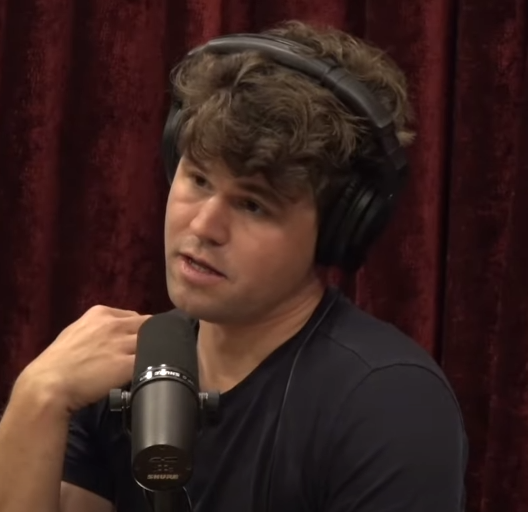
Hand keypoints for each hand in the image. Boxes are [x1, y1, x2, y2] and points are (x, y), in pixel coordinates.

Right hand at [16, 305, 150, 412]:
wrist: (49, 384)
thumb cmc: (58, 362)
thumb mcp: (76, 332)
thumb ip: (98, 328)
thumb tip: (115, 333)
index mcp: (101, 313)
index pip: (134, 317)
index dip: (140, 330)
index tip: (139, 342)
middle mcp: (113, 324)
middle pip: (148, 326)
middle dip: (152, 338)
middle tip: (151, 353)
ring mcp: (121, 343)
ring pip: (152, 342)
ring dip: (153, 353)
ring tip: (150, 364)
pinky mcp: (126, 364)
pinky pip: (149, 361)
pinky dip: (151, 366)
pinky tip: (148, 373)